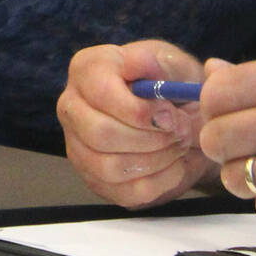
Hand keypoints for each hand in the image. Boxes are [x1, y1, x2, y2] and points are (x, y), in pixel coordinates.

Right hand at [58, 41, 215, 210]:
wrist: (179, 115)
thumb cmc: (170, 83)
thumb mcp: (171, 64)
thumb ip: (157, 62)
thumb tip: (136, 65)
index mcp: (86, 69)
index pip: (100, 94)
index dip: (140, 111)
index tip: (172, 116)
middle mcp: (72, 107)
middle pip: (100, 134)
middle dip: (151, 139)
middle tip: (183, 133)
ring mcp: (78, 146)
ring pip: (110, 167)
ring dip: (157, 160)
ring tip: (180, 146)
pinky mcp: (95, 178)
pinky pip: (124, 192)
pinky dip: (159, 183)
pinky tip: (174, 165)